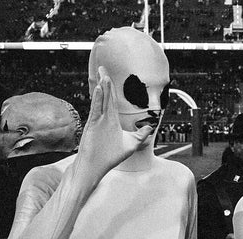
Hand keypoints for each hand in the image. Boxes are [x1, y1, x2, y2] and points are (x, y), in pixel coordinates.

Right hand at [74, 66, 153, 182]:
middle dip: (105, 81)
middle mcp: (104, 118)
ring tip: (103, 73)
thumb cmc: (110, 157)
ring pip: (101, 100)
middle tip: (103, 67)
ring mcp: (97, 121)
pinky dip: (98, 99)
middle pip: (106, 96)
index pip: (112, 100)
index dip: (112, 88)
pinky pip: (96, 110)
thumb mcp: (131, 144)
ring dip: (102, 87)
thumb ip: (141, 135)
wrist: (95, 167)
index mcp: (112, 120)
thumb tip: (150, 128)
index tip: (110, 75)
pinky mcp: (92, 126)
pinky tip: (99, 89)